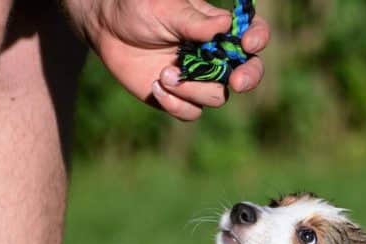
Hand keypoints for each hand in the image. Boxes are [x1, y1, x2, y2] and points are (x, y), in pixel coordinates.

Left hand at [68, 0, 269, 120]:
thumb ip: (193, 21)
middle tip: (236, 82)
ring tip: (164, 74)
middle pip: (248, 72)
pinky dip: (175, 104)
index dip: (257, 39)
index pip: (251, 33)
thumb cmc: (139, 8)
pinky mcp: (179, 98)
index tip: (247, 44)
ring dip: (192, 90)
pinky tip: (156, 87)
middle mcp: (215, 56)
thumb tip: (224, 26)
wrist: (107, 29)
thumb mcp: (165, 8)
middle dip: (248, 78)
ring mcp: (199, 80)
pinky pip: (191, 112)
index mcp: (218, 29)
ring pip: (217, 96)